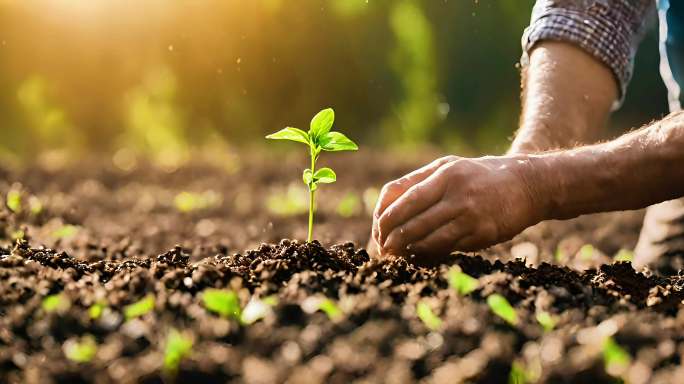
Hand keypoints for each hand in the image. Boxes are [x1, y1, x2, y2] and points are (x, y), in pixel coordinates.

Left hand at [372, 155, 546, 260]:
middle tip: (382, 247)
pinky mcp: (481, 233)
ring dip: (407, 249)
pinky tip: (418, 257)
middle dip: (391, 237)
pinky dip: (428, 254)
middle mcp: (456, 192)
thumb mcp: (450, 167)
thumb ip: (419, 182)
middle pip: (411, 219)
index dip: (385, 216)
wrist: (528, 185)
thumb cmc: (480, 176)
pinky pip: (447, 247)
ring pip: (427, 237)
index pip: (402, 197)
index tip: (378, 228)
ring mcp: (470, 214)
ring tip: (395, 255)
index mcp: (445, 173)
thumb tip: (386, 205)